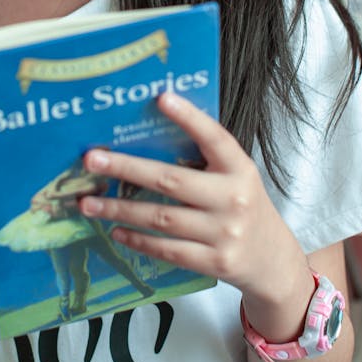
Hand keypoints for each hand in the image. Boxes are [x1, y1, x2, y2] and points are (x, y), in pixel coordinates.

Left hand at [79, 91, 308, 310]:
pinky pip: (167, 250)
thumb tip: (151, 132)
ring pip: (161, 218)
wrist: (273, 261)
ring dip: (119, 208)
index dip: (189, 117)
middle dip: (127, 168)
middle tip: (92, 159)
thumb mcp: (237, 177)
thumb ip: (206, 159)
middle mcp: (234, 199)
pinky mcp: (215, 263)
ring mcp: (225, 233)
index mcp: (240, 169)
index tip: (161, 98)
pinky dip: (138, 240)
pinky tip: (116, 230)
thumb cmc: (244, 208)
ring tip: (88, 202)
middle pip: (171, 180)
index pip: (215, 138)